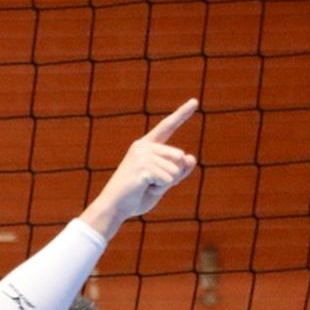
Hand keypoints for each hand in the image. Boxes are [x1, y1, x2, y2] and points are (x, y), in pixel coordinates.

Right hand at [82, 99, 198, 234]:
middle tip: (150, 184)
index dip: (182, 114)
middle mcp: (144, 146)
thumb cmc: (136, 196)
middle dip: (173, 175)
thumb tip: (190, 157)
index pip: (167, 127)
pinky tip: (143, 189)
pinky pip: (167, 179)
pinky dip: (159, 189)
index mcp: (146, 146)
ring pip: (175, 170)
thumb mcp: (163, 182)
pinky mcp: (143, 167)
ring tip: (145, 187)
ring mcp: (142, 155)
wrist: (114, 208)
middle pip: (179, 157)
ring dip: (165, 184)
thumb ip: (178, 170)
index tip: (195, 101)